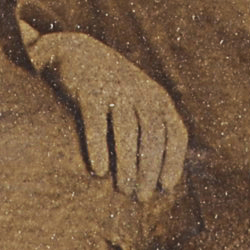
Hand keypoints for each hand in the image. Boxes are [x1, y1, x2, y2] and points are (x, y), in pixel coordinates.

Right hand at [27, 31, 186, 201]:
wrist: (74, 52)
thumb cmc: (110, 89)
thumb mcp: (138, 99)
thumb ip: (152, 126)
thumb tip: (163, 173)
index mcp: (158, 99)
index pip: (176, 133)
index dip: (174, 160)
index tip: (166, 186)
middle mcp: (142, 93)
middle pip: (153, 136)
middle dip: (149, 169)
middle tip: (141, 196)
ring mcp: (116, 90)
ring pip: (128, 132)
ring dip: (127, 163)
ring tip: (123, 189)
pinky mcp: (90, 91)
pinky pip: (97, 123)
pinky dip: (98, 147)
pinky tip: (98, 170)